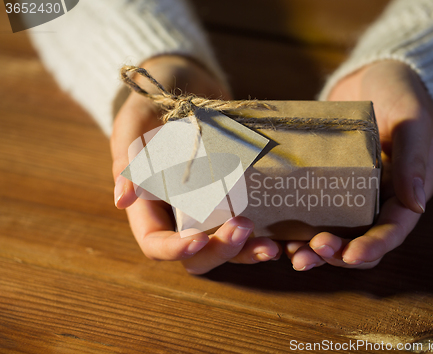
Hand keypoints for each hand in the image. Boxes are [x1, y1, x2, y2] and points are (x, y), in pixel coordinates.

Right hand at [111, 55, 279, 273]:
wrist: (186, 84)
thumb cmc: (153, 103)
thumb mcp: (135, 125)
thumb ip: (129, 160)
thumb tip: (122, 200)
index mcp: (149, 205)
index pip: (156, 243)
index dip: (174, 250)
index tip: (199, 239)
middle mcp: (178, 214)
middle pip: (195, 254)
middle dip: (219, 251)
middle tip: (244, 227)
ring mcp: (207, 208)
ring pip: (223, 247)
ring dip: (245, 252)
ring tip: (270, 246)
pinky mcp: (231, 198)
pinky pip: (244, 226)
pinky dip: (261, 235)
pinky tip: (281, 236)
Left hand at [288, 60, 432, 269]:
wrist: (371, 74)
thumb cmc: (400, 92)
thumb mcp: (411, 119)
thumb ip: (414, 159)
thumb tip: (416, 205)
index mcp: (405, 191)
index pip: (393, 229)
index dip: (373, 247)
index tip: (350, 256)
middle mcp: (378, 198)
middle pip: (359, 241)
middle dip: (336, 254)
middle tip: (309, 255)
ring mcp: (350, 192)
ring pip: (334, 233)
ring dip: (314, 249)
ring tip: (290, 253)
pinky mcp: (326, 181)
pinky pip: (313, 210)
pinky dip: (299, 225)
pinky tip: (278, 232)